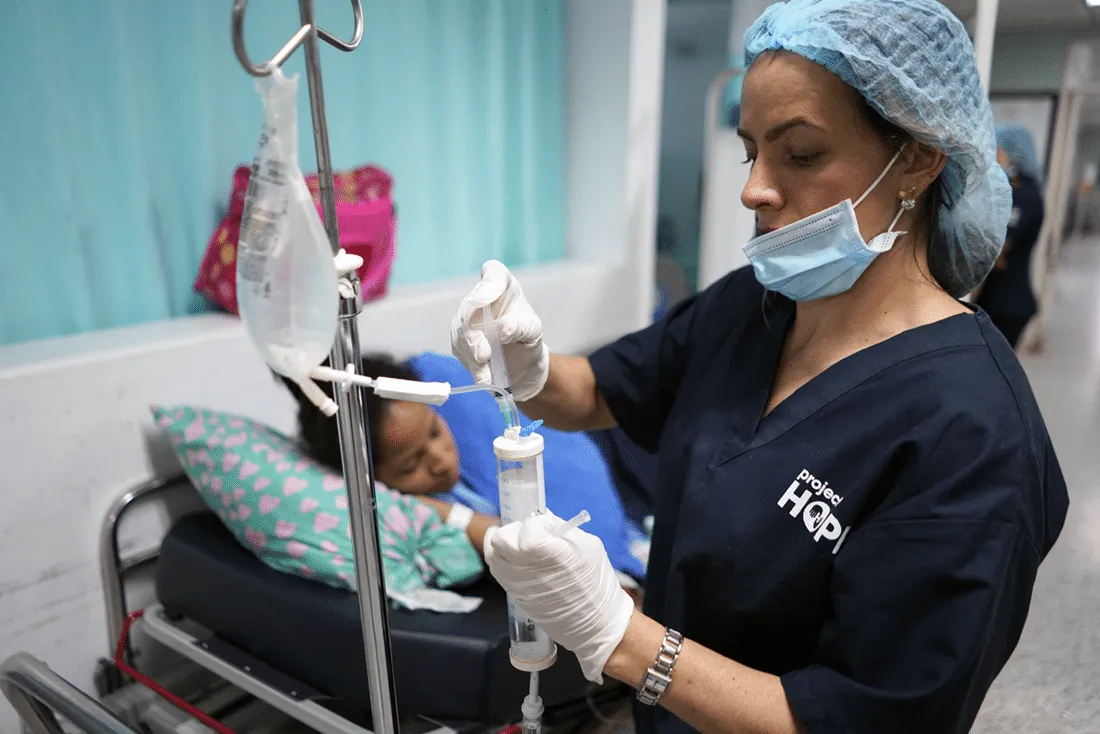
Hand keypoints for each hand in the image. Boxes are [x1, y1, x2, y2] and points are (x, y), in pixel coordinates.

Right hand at [451, 260, 549, 401]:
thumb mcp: (532, 332)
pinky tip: (484, 377)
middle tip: (483, 355)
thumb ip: (519, 326)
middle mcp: (481, 297)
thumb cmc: (529, 341)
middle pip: (470, 306)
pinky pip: (459, 348)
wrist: (520, 368)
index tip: (488, 300)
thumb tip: (501, 330)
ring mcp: (466, 317)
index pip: (493, 272)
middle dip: (474, 332)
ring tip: (486, 375)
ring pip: (461, 330)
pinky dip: (471, 364)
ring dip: (472, 353)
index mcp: (503, 286)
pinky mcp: (459, 338)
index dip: (489, 284)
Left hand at [485, 512, 634, 682]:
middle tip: (529, 533)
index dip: (538, 523)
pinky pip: (499, 571)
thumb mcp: (586, 544)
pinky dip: (505, 561)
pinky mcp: (513, 595)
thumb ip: (559, 528)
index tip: (549, 528)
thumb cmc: (596, 580)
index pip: (526, 526)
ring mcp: (514, 583)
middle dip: (513, 530)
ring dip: (505, 546)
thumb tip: (542, 520)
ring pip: (492, 555)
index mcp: (543, 551)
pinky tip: (523, 562)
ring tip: (523, 547)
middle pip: (499, 538)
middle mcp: (521, 567)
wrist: (595, 622)